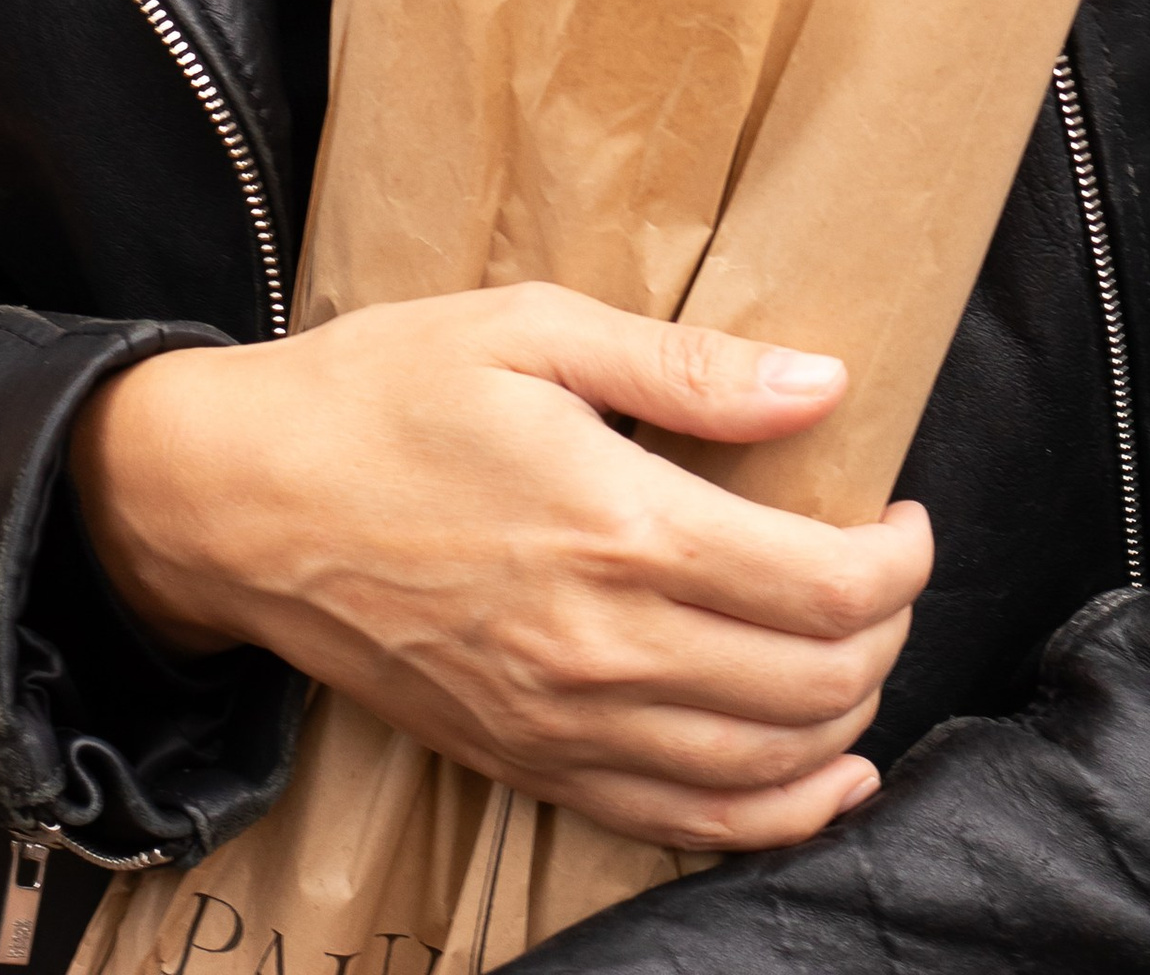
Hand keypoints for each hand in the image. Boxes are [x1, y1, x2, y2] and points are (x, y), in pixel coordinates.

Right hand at [69, 284, 930, 851]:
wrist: (245, 502)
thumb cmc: (385, 392)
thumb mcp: (533, 328)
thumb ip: (688, 369)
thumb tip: (823, 384)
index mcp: (619, 526)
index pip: (822, 586)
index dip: (899, 560)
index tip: (904, 516)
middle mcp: (605, 647)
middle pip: (812, 683)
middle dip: (885, 632)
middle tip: (888, 571)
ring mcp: (564, 724)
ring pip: (764, 768)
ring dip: (846, 720)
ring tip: (863, 654)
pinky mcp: (528, 763)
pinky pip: (681, 822)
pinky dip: (774, 816)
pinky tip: (822, 780)